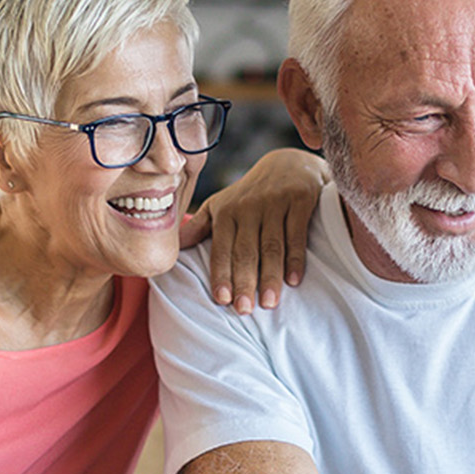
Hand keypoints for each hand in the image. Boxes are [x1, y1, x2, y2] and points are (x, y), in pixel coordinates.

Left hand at [180, 147, 328, 314]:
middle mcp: (249, 207)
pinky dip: (295, 258)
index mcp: (226, 212)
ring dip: (270, 276)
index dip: (221, 274)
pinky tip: (293, 281)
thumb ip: (200, 228)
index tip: (222, 299)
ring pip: (271, 245)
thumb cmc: (249, 193)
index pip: (222, 248)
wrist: (289, 163)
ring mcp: (275, 203)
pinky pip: (296, 234)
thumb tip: (174, 250)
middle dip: (244, 281)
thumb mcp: (221, 205)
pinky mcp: (300, 200)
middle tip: (243, 310)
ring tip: (269, 303)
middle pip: (246, 251)